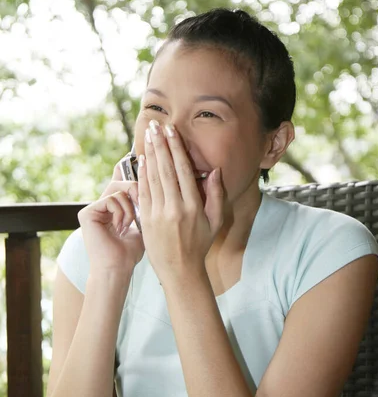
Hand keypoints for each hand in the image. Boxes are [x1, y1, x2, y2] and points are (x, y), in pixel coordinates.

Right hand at [78, 161, 144, 272]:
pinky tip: (120, 227)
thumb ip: (145, 202)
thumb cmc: (133, 251)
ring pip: (119, 190)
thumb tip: (153, 180)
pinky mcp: (87, 212)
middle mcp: (102, 205)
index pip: (121, 182)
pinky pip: (112, 199)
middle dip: (136, 191)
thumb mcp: (143, 222)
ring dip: (130, 207)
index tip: (136, 157)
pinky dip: (121, 212)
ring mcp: (93, 208)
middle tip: (139, 206)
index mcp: (114, 207)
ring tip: (129, 224)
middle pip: (122, 182)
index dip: (128, 171)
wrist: (118, 269)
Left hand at [137, 120, 223, 284]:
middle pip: (166, 169)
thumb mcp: (215, 221)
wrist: (179, 270)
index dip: (177, 149)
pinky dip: (142, 174)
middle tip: (156, 125)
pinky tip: (143, 159)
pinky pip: (144, 191)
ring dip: (151, 154)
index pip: (183, 171)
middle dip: (161, 145)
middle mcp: (175, 207)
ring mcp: (159, 213)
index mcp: (193, 206)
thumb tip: (214, 170)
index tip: (172, 132)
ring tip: (148, 135)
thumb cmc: (199, 245)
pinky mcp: (146, 219)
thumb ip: (216, 195)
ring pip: (153, 177)